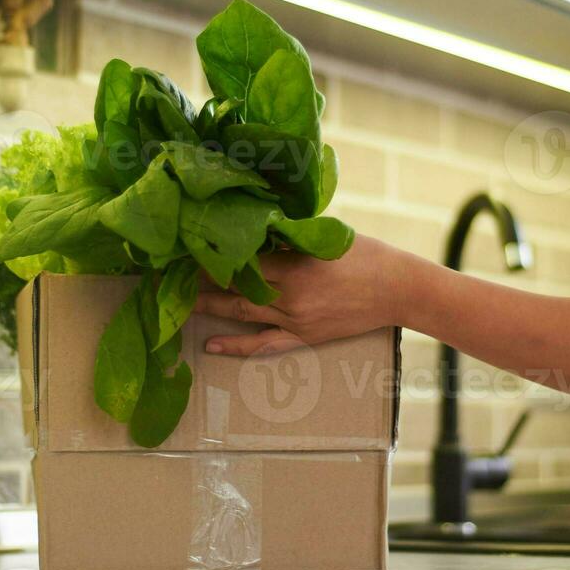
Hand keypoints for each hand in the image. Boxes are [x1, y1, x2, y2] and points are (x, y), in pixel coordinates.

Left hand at [191, 234, 412, 355]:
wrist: (399, 289)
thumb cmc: (367, 254)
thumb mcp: (325, 235)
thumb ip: (290, 234)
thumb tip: (255, 224)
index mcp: (295, 266)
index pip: (242, 259)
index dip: (213, 253)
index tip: (187, 243)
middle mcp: (290, 296)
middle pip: (234, 288)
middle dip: (201, 281)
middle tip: (170, 273)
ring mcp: (296, 320)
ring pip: (243, 314)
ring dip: (211, 307)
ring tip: (180, 301)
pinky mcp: (304, 337)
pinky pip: (263, 345)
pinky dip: (235, 345)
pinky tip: (210, 343)